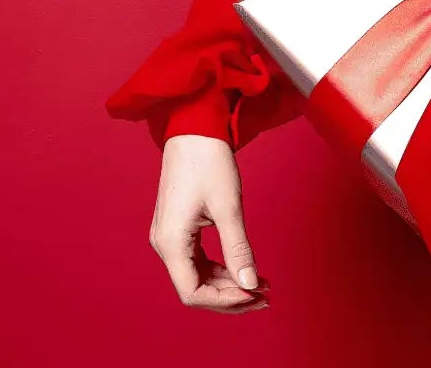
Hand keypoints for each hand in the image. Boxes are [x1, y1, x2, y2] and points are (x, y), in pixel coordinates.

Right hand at [150, 134, 271, 313]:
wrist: (194, 129)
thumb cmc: (208, 161)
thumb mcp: (228, 208)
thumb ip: (237, 250)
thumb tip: (249, 284)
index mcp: (171, 242)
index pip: (193, 293)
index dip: (225, 301)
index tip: (254, 294)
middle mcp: (165, 244)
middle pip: (195, 288)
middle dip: (231, 296)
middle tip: (265, 296)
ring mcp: (170, 237)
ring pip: (198, 276)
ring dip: (228, 284)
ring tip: (262, 285)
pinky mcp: (179, 229)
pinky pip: (198, 260)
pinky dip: (221, 269)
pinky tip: (244, 269)